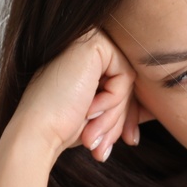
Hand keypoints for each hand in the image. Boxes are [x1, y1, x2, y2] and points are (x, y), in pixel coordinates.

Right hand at [11, 26, 153, 163]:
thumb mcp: (100, 116)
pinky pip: (125, 74)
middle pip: (127, 82)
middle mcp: (86, 46)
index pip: (123, 84)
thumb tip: (149, 111)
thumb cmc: (61, 127)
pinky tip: (89, 109)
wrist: (37, 132)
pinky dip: (113, 100)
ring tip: (93, 135)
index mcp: (84, 61)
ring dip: (115, 114)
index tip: (129, 141)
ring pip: (128, 80)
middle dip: (121, 119)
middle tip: (104, 147)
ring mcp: (89, 39)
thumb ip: (122, 106)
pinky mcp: (94, 42)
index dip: (128, 115)